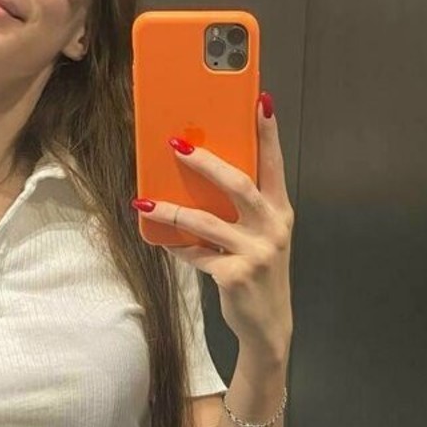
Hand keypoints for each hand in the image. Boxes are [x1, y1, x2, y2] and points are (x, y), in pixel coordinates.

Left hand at [135, 92, 294, 357]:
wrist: (269, 325)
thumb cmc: (260, 271)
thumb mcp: (262, 236)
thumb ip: (245, 209)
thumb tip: (202, 174)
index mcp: (280, 210)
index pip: (275, 164)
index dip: (269, 133)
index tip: (261, 101)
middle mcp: (272, 227)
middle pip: (239, 184)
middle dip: (205, 162)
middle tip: (176, 145)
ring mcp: (255, 252)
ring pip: (206, 222)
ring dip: (172, 210)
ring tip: (146, 200)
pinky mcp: (234, 275)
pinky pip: (196, 254)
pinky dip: (177, 247)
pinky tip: (160, 240)